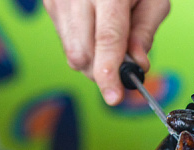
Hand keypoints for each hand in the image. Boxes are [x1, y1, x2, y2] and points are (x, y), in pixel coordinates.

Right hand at [43, 0, 169, 105]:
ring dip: (93, 60)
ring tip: (109, 39)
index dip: (110, 72)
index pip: (107, 39)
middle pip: (83, 53)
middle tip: (123, 64)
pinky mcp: (49, 2)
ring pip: (71, 52)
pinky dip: (82, 46)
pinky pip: (63, 41)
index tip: (114, 96)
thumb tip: (138, 64)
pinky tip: (93, 30)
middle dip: (103, 71)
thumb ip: (145, 32)